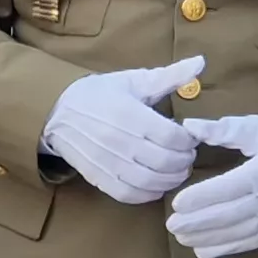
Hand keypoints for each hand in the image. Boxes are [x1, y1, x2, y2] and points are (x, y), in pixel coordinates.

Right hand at [40, 57, 205, 205]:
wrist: (56, 111)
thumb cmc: (99, 94)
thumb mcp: (134, 81)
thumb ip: (170, 76)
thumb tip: (200, 62)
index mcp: (129, 113)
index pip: (172, 137)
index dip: (189, 140)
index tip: (189, 137)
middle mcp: (118, 141)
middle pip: (165, 161)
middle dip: (184, 161)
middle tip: (186, 155)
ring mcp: (107, 162)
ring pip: (150, 181)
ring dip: (170, 179)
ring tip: (175, 170)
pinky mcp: (98, 178)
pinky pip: (129, 194)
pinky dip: (148, 194)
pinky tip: (156, 184)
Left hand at [165, 115, 257, 257]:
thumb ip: (225, 129)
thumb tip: (190, 126)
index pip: (230, 188)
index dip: (203, 197)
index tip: (177, 202)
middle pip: (230, 215)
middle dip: (198, 222)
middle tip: (170, 225)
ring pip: (237, 233)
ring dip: (207, 238)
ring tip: (180, 237)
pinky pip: (249, 243)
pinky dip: (225, 249)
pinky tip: (202, 250)